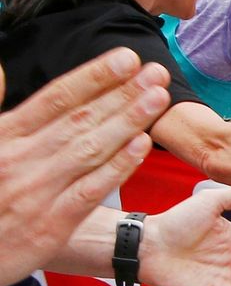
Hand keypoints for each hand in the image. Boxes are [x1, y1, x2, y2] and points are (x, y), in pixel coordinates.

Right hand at [0, 49, 170, 285]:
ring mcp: (38, 193)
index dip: (95, 76)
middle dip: (123, 93)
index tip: (126, 59)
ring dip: (128, 121)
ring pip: (91, 149)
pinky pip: (91, 191)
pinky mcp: (51, 226)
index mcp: (6, 136)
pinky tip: (142, 146)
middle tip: (157, 72)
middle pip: (81, 118)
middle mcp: (22, 160)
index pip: (56, 98)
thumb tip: (2, 72)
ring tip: (158, 98)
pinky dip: (118, 168)